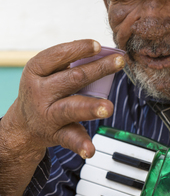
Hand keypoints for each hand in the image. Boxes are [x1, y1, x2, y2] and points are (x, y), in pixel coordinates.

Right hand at [1, 39, 124, 159]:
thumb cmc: (43, 90)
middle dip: (98, 69)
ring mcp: (47, 114)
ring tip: (107, 108)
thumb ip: (69, 63)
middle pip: (72, 79)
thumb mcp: (46, 72)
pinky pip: (69, 138)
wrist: (24, 125)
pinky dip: (81, 144)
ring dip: (90, 107)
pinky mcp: (55, 134)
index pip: (56, 56)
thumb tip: (104, 53)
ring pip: (71, 108)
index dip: (78, 49)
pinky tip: (90, 150)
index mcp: (36, 71)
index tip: (98, 45)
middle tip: (119, 62)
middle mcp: (40, 92)